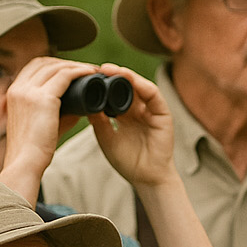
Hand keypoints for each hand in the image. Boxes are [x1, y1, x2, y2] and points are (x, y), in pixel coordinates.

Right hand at [0, 56, 100, 194]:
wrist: (26, 162)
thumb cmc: (36, 148)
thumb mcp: (44, 122)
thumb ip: (60, 111)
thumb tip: (83, 105)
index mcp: (13, 92)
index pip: (33, 66)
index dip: (54, 63)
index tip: (72, 69)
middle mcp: (18, 88)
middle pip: (44, 62)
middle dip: (66, 62)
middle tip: (86, 68)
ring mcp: (28, 92)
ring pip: (56, 67)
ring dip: (76, 65)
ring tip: (93, 70)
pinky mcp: (43, 99)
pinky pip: (65, 76)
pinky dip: (80, 71)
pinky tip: (91, 73)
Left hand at [85, 66, 176, 188]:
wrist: (146, 178)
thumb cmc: (127, 161)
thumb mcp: (105, 136)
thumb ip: (97, 119)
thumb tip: (83, 100)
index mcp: (124, 114)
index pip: (113, 92)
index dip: (102, 83)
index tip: (87, 76)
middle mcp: (138, 109)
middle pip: (126, 85)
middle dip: (113, 75)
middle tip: (97, 68)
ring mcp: (151, 110)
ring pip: (139, 86)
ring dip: (126, 75)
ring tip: (110, 70)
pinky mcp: (163, 113)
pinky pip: (153, 94)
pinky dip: (141, 85)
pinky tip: (129, 79)